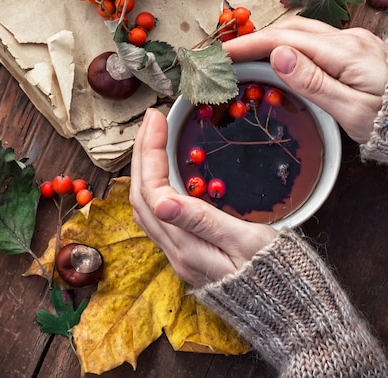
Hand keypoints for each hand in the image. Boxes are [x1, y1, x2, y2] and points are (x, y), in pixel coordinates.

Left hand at [130, 108, 276, 286]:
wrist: (291, 314)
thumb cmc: (277, 274)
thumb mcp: (246, 243)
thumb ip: (202, 222)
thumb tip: (161, 200)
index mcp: (188, 247)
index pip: (153, 191)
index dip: (150, 151)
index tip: (156, 118)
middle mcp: (176, 253)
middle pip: (141, 197)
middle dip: (141, 153)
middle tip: (151, 119)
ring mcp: (180, 256)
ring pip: (146, 207)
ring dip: (144, 169)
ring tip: (152, 138)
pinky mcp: (188, 254)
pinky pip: (159, 215)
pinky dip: (155, 186)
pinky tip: (164, 171)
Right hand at [225, 17, 387, 142]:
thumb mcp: (352, 110)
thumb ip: (314, 82)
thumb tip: (278, 55)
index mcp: (345, 52)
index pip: (285, 40)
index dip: (249, 44)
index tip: (222, 53)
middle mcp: (348, 39)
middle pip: (290, 29)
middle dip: (255, 39)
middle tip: (227, 56)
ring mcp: (352, 41)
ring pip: (301, 31)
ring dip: (270, 39)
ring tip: (245, 55)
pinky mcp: (355, 49)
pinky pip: (313, 39)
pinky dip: (288, 44)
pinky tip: (278, 56)